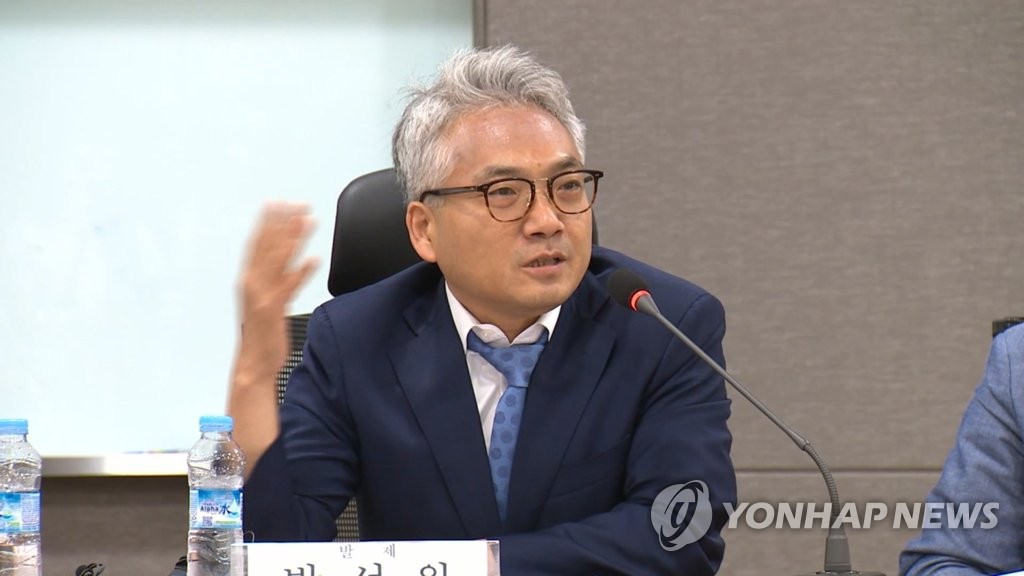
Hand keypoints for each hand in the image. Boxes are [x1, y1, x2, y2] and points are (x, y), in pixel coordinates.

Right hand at [235, 202, 318, 380]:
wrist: (253, 363)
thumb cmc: (261, 334)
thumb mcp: (265, 300)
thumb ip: (274, 280)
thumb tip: (287, 262)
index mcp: (249, 279)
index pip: (258, 243)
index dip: (268, 221)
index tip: (278, 203)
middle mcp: (252, 283)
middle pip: (267, 246)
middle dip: (282, 222)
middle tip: (296, 203)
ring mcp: (261, 295)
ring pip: (278, 260)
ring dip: (293, 238)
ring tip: (306, 220)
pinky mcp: (272, 309)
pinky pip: (288, 287)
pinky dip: (301, 272)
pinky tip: (314, 259)